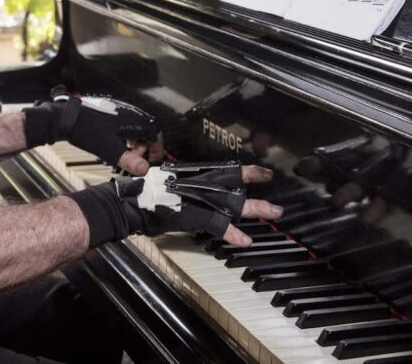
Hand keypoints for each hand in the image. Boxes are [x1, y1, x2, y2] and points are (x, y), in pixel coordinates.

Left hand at [23, 89, 160, 173]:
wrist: (68, 117)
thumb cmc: (87, 131)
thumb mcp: (110, 150)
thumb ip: (129, 161)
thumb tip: (145, 170)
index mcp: (134, 120)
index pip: (156, 134)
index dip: (157, 149)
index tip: (152, 160)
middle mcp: (131, 112)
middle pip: (147, 131)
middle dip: (145, 147)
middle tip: (136, 158)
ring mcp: (121, 110)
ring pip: (136, 128)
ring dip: (136, 142)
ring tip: (126, 153)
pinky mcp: (112, 111)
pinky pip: (127, 125)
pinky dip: (127, 136)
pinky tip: (117, 144)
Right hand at [117, 164, 281, 246]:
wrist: (134, 202)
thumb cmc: (147, 191)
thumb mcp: (171, 182)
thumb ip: (186, 185)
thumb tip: (193, 188)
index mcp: (197, 175)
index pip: (228, 171)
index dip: (248, 172)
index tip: (265, 172)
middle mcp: (203, 185)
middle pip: (237, 188)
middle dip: (258, 193)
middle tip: (277, 201)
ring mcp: (202, 201)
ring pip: (236, 205)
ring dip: (257, 210)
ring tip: (275, 213)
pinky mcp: (197, 217)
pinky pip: (220, 227)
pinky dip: (233, 235)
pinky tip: (246, 241)